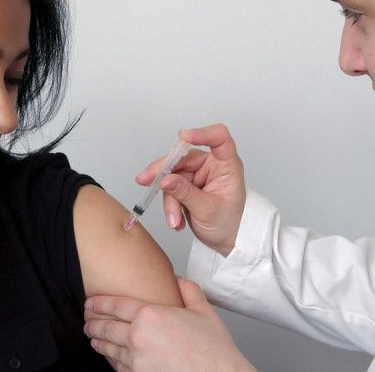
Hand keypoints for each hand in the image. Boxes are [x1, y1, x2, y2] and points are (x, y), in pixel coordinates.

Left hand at [84, 278, 256, 371]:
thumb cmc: (214, 350)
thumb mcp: (203, 310)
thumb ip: (188, 290)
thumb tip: (177, 280)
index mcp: (151, 315)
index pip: (115, 305)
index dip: (98, 303)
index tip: (90, 303)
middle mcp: (139, 337)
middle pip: (106, 329)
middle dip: (93, 325)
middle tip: (87, 323)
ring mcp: (136, 361)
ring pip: (109, 350)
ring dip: (98, 343)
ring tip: (94, 340)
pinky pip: (118, 368)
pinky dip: (111, 361)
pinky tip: (111, 358)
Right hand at [139, 123, 245, 255]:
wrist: (226, 241)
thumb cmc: (228, 224)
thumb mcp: (208, 211)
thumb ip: (186, 194)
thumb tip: (165, 180)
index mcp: (226, 165)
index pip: (219, 138)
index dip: (201, 133)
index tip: (183, 136)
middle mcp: (211, 165)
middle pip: (182, 157)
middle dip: (164, 174)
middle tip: (146, 182)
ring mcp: (197, 174)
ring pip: (171, 176)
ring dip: (169, 200)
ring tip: (175, 221)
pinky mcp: (185, 184)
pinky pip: (169, 188)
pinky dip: (170, 205)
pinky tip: (176, 220)